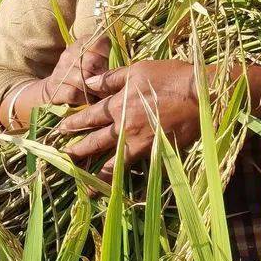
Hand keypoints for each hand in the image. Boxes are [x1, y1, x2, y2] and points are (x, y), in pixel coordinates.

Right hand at [0, 34, 109, 130]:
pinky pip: (74, 93)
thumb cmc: (83, 77)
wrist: (53, 91)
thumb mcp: (95, 64)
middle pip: (92, 62)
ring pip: (84, 79)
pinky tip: (91, 101)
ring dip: (96, 90)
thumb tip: (128, 69)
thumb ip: (109, 61)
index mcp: (82, 44)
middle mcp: (70, 54)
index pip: (100, 42)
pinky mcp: (55, 87)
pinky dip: (85, 99)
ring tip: (103, 95)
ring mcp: (60, 70)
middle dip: (104, 77)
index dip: (108, 56)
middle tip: (112, 87)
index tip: (112, 68)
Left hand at [57, 60, 200, 174]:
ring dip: (97, 175)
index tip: (60, 130)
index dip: (73, 123)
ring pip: (113, 163)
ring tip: (85, 187)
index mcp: (118, 105)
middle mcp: (125, 127)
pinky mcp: (157, 153)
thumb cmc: (170, 77)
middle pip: (95, 142)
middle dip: (78, 151)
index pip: (89, 117)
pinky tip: (121, 190)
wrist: (201, 95)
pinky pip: (138, 170)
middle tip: (64, 159)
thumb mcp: (138, 70)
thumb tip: (89, 82)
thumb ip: (111, 78)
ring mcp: (141, 143)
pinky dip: (128, 181)